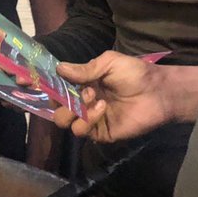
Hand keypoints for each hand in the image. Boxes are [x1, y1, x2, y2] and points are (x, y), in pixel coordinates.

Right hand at [51, 51, 173, 143]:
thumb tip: (59, 68)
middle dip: (63, 100)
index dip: (49, 87)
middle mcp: (84, 102)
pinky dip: (88, 119)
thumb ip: (84, 69)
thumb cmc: (134, 73)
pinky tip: (102, 108)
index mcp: (83, 84)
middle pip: (57, 108)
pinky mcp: (100, 133)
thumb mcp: (109, 63)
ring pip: (65, 122)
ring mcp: (91, 119)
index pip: (58, 89)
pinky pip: (82, 131)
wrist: (157, 92)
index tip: (41, 82)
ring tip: (95, 99)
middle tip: (83, 92)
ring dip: (75, 110)